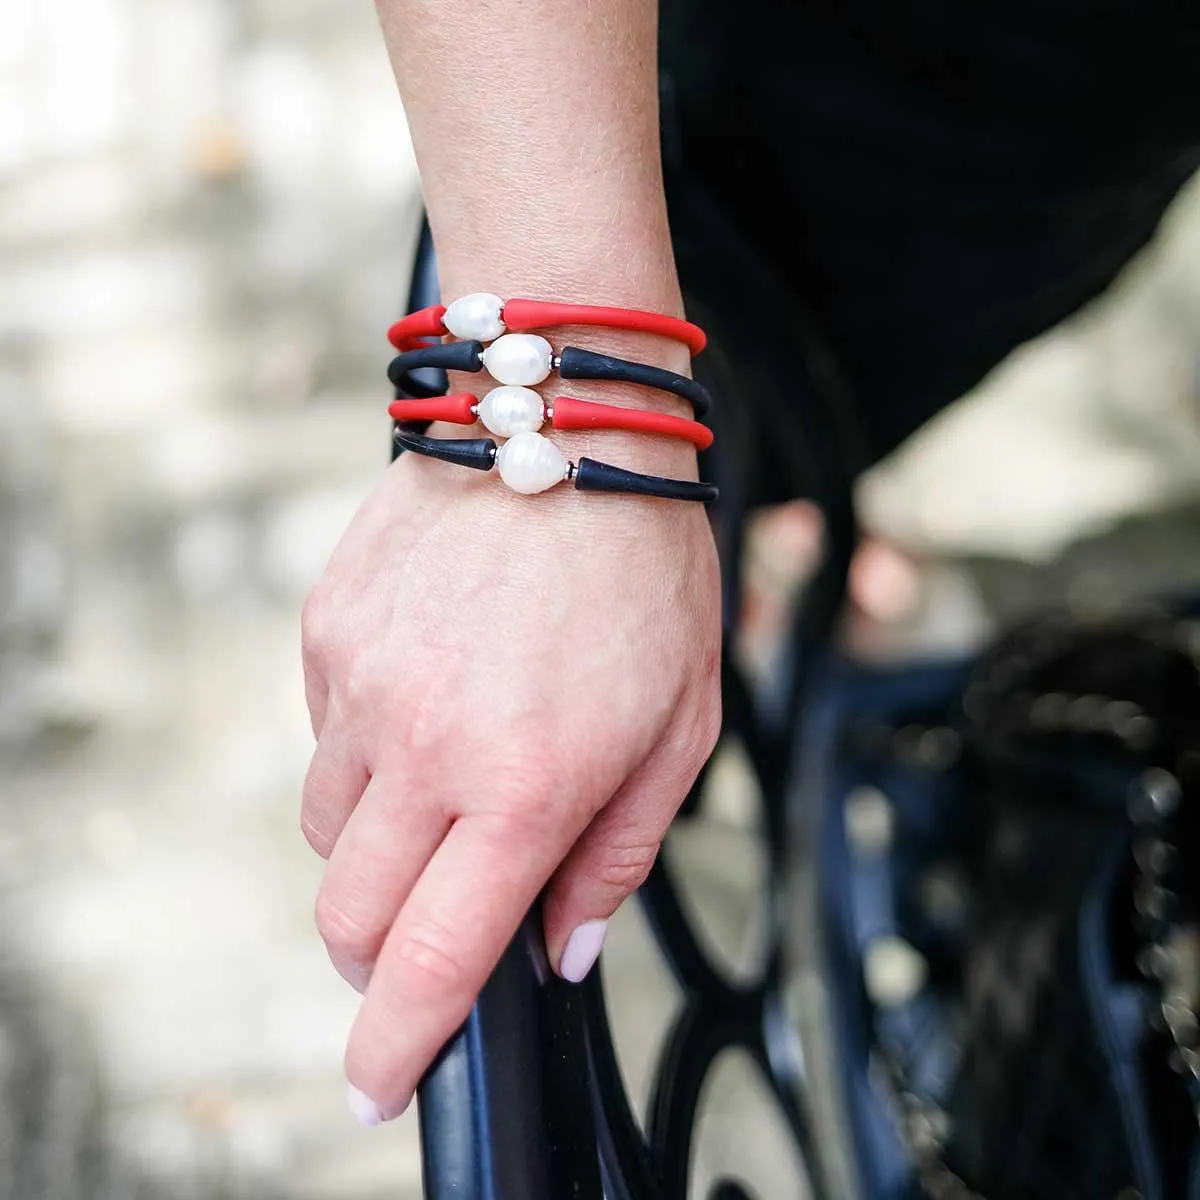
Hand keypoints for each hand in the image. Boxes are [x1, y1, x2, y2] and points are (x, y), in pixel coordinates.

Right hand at [300, 443, 721, 1121]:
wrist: (561, 422)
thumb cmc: (643, 572)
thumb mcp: (678, 723)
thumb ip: (618, 852)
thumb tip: (564, 950)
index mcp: (526, 782)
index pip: (434, 957)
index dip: (398, 1042)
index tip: (377, 1085)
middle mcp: (425, 745)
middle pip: (352, 916)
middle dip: (382, 952)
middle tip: (432, 924)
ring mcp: (359, 686)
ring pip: (330, 831)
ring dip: (382, 844)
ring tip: (453, 771)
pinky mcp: (326, 634)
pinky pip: (325, 736)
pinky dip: (371, 750)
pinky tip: (432, 689)